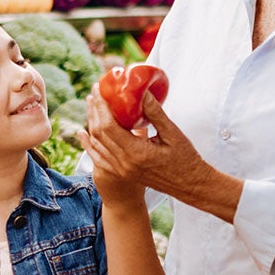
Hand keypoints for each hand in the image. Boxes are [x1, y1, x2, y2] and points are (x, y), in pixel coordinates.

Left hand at [79, 90, 216, 202]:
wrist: (190, 185)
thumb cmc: (185, 159)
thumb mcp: (172, 133)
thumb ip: (155, 112)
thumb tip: (141, 91)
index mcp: (136, 153)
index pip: (108, 126)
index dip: (101, 106)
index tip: (99, 89)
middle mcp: (124, 164)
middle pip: (99, 134)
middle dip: (94, 111)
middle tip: (94, 92)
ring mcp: (121, 170)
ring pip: (96, 145)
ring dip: (91, 123)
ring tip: (91, 105)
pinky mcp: (122, 173)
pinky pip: (99, 157)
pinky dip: (90, 143)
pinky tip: (84, 133)